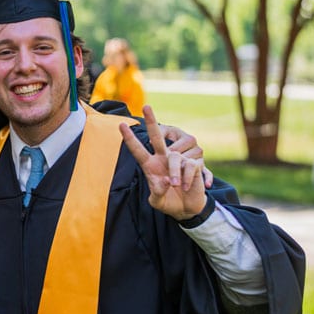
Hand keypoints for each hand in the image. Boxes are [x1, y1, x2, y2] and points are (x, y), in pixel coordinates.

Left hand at [119, 105, 207, 220]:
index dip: (130, 139)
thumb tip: (163, 181)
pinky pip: (189, 167)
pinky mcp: (193, 164)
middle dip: (152, 121)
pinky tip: (187, 186)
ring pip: (174, 158)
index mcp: (150, 166)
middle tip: (146, 105)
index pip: (138, 151)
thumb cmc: (168, 202)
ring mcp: (178, 160)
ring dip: (175, 174)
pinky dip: (188, 179)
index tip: (121, 124)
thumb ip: (156, 193)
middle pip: (156, 138)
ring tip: (176, 186)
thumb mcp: (157, 202)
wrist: (187, 208)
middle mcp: (162, 159)